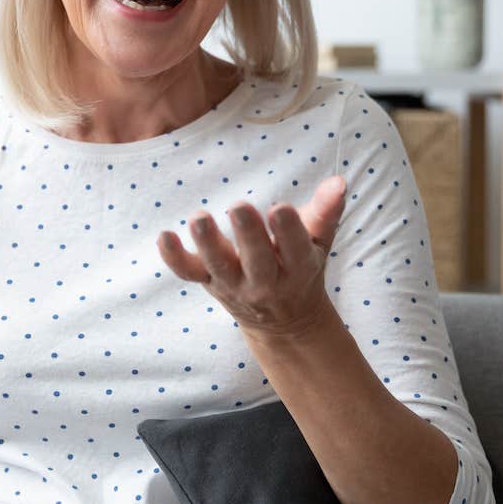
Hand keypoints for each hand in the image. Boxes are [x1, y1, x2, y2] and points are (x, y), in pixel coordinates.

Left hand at [157, 175, 346, 342]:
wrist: (284, 321)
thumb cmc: (301, 266)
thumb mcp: (319, 242)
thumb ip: (326, 212)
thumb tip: (338, 181)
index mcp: (298, 267)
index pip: (295, 248)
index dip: (288, 230)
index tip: (280, 208)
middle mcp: (265, 280)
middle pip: (257, 260)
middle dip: (248, 235)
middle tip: (239, 207)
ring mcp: (234, 283)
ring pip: (220, 266)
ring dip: (208, 243)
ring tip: (199, 219)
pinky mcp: (209, 282)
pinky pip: (189, 273)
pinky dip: (175, 258)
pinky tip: (164, 236)